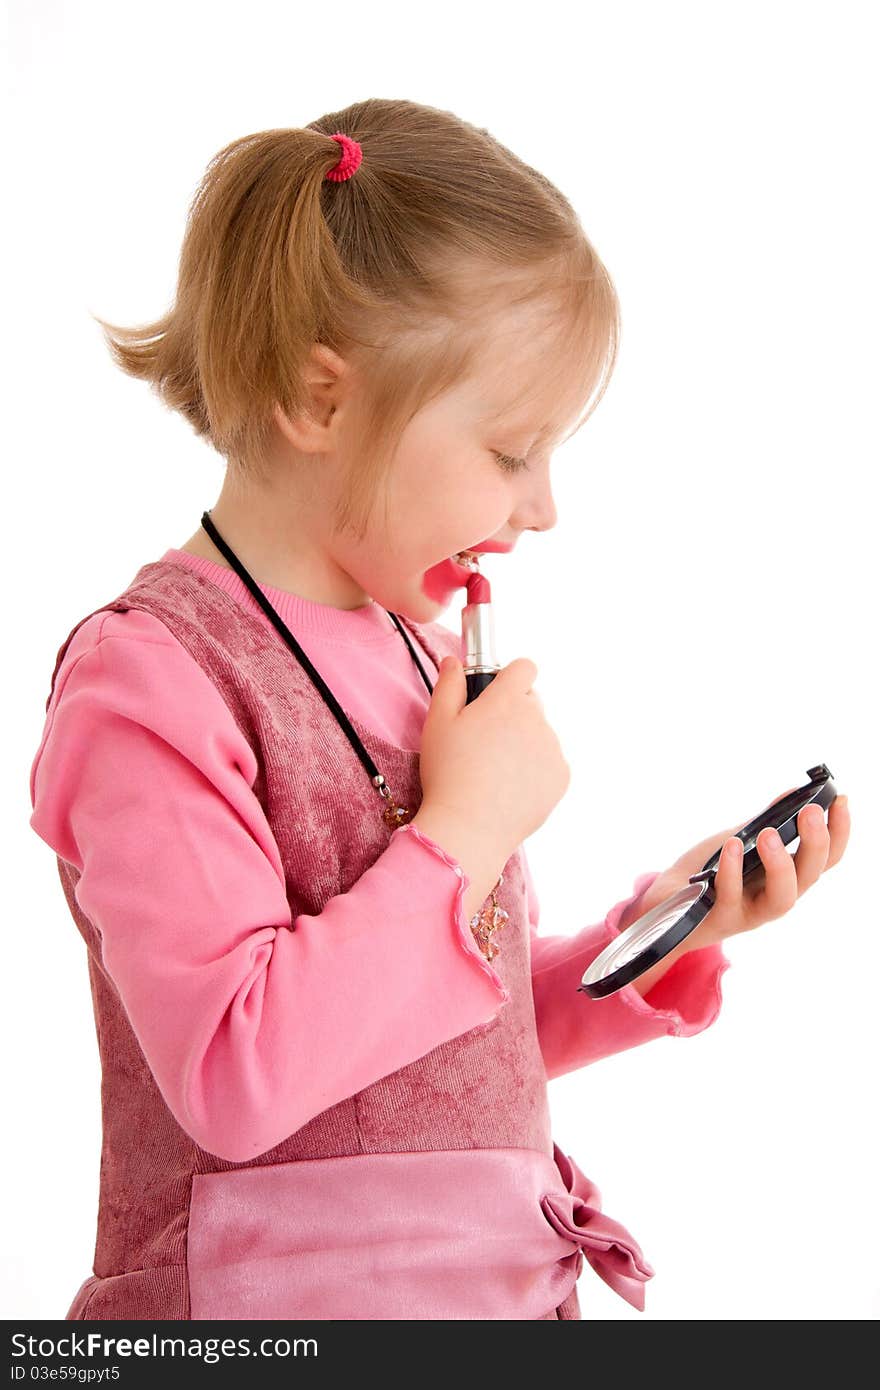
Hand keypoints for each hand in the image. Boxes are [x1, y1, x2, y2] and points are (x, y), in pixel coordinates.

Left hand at [631, 787, 850, 950]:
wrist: (664, 903)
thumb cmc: (707, 873)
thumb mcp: (739, 843)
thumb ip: (765, 824)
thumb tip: (792, 794)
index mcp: (786, 876)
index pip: (825, 858)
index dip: (838, 831)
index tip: (840, 800)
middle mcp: (776, 896)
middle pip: (810, 876)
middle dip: (815, 843)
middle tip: (809, 811)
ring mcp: (751, 912)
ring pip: (781, 898)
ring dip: (780, 865)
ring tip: (769, 835)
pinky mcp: (721, 919)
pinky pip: (731, 896)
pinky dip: (732, 870)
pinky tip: (731, 846)